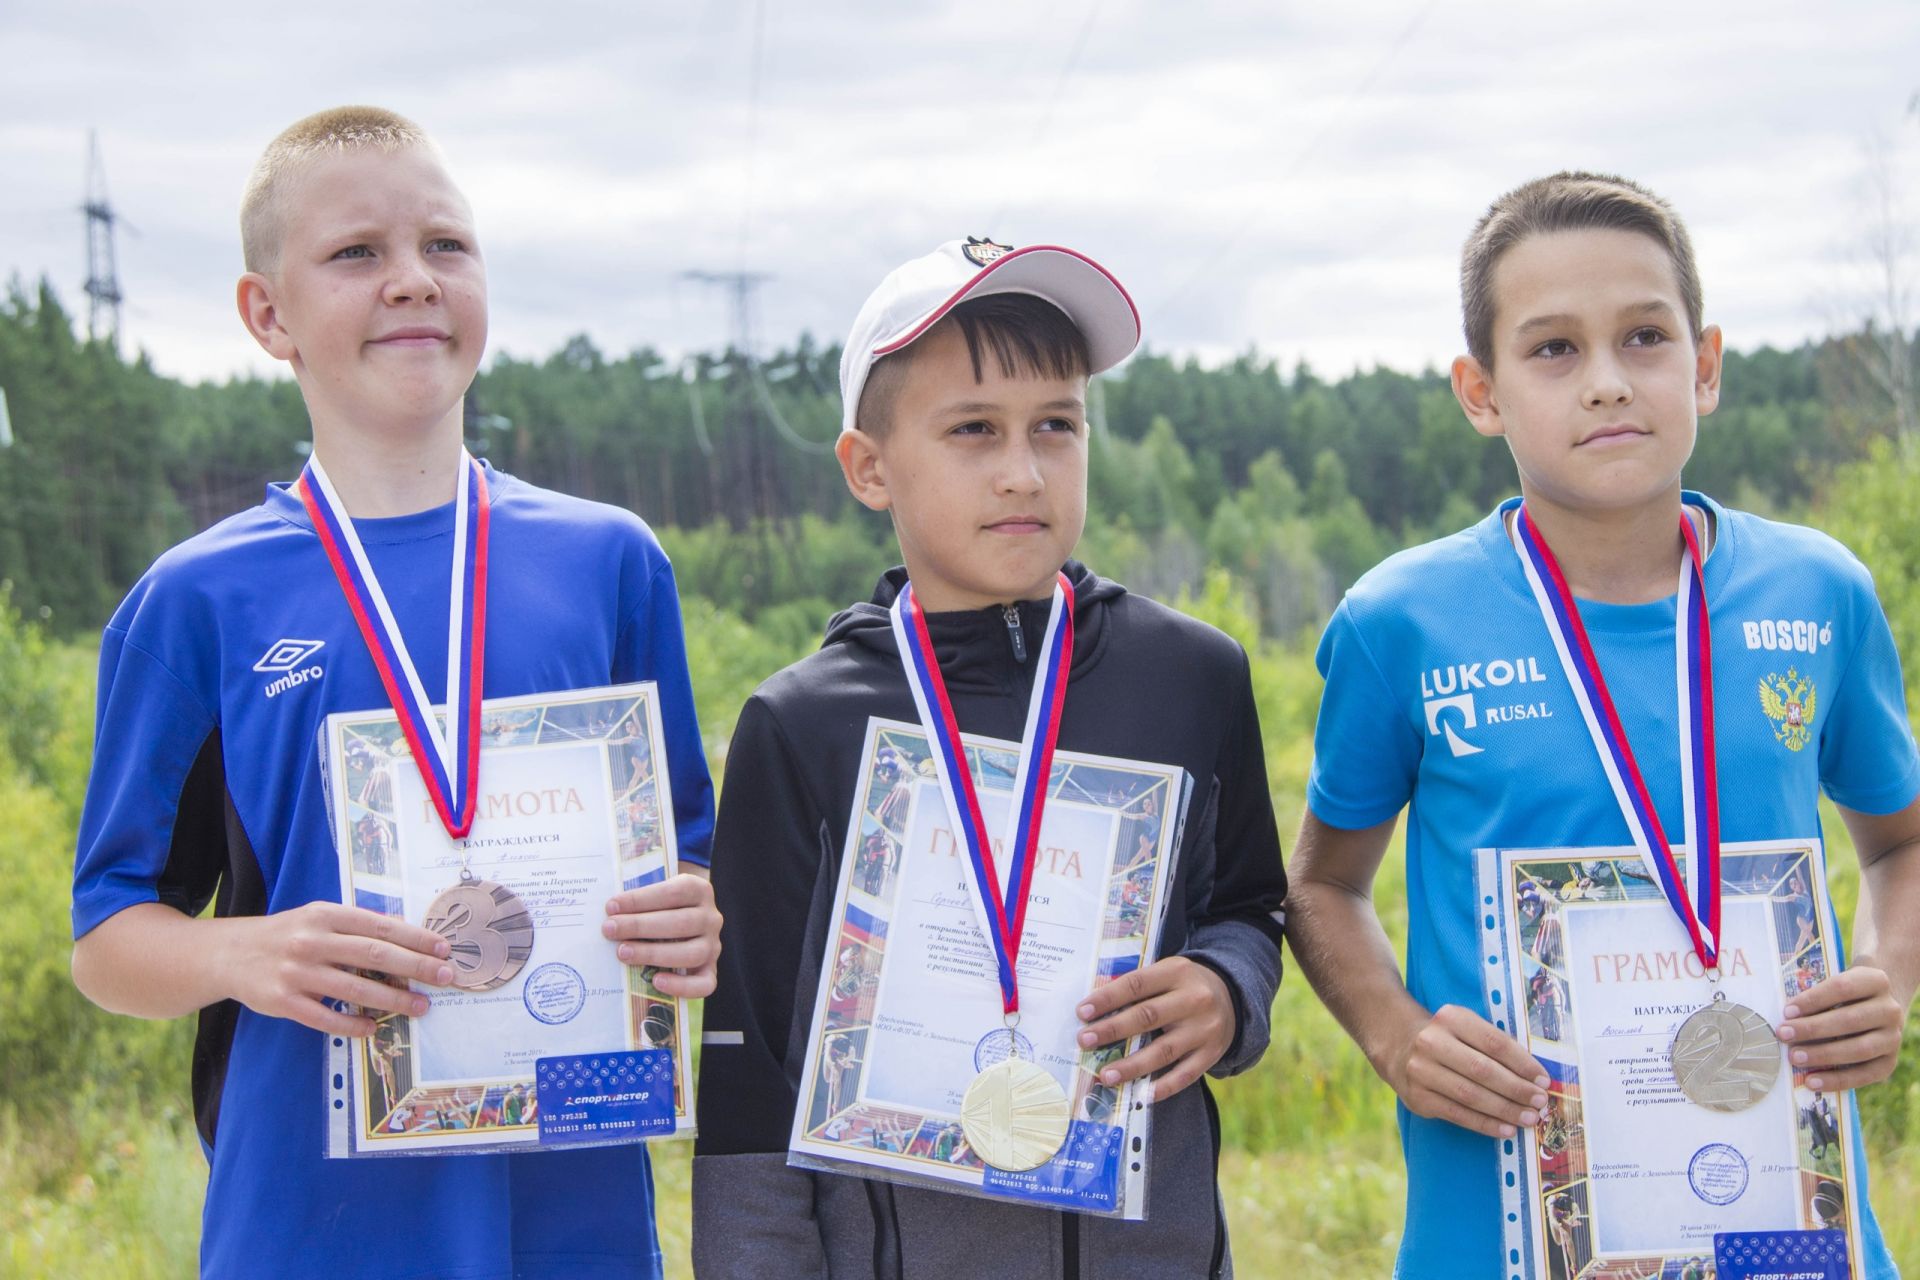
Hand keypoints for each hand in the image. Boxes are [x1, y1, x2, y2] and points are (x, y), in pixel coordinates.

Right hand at [223, 903, 454, 1037]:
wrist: (230, 954)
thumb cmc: (287, 934)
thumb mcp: (318, 917)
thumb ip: (356, 924)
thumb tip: (405, 931)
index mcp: (325, 915)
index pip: (380, 926)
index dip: (415, 938)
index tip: (443, 948)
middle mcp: (311, 941)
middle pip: (373, 956)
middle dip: (415, 967)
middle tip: (445, 977)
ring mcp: (296, 973)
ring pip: (354, 989)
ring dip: (393, 1000)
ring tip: (420, 1006)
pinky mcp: (283, 1002)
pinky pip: (325, 1018)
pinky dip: (352, 1024)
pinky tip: (373, 1028)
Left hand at [602, 873, 721, 997]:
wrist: (682, 922)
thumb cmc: (660, 906)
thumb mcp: (655, 894)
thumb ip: (639, 900)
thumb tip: (609, 913)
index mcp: (699, 890)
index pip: (673, 892)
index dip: (641, 899)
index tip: (611, 906)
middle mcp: (711, 918)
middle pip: (681, 922)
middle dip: (640, 926)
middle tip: (610, 929)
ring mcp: (713, 946)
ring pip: (691, 953)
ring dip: (653, 954)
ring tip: (623, 953)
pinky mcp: (710, 970)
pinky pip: (704, 984)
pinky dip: (681, 986)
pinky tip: (656, 981)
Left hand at [1073, 956, 1233, 1101]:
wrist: (1233, 996)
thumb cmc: (1184, 985)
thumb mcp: (1166, 972)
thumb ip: (1137, 986)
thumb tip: (1094, 1010)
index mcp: (1177, 972)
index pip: (1136, 984)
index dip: (1107, 999)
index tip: (1082, 1012)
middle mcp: (1194, 999)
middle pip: (1147, 1017)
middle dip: (1112, 1030)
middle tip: (1085, 1041)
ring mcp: (1204, 1029)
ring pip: (1163, 1051)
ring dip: (1131, 1066)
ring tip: (1105, 1075)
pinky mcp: (1212, 1053)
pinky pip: (1185, 1075)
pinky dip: (1163, 1087)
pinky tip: (1142, 1094)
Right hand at [1385, 1003, 1548, 1138]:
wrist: (1398, 1045)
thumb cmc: (1448, 1038)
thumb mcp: (1466, 1027)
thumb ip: (1495, 1046)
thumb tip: (1535, 1078)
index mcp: (1451, 1019)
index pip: (1494, 1043)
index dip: (1523, 1064)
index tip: (1544, 1080)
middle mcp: (1432, 1042)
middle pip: (1483, 1071)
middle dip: (1517, 1090)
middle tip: (1540, 1102)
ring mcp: (1421, 1071)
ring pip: (1471, 1095)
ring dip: (1505, 1110)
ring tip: (1529, 1119)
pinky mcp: (1418, 1098)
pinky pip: (1458, 1115)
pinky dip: (1485, 1124)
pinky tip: (1506, 1129)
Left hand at [1778, 966, 1906, 1090]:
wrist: (1879, 1002)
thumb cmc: (1846, 993)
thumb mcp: (1836, 981)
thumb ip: (1816, 993)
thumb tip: (1785, 1017)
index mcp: (1876, 981)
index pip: (1843, 988)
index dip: (1813, 999)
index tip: (1787, 1011)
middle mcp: (1890, 1009)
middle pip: (1850, 1020)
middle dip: (1813, 1029)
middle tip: (1784, 1034)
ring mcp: (1894, 1036)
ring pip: (1860, 1049)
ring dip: (1823, 1055)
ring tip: (1795, 1057)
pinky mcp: (1890, 1061)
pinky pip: (1866, 1074)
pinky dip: (1838, 1079)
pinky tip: (1813, 1080)